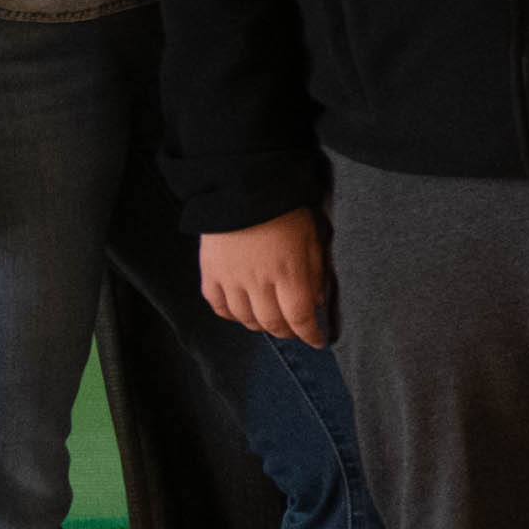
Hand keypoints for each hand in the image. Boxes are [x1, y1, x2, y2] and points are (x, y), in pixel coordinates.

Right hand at [198, 209, 331, 345]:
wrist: (242, 187)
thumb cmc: (284, 209)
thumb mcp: (312, 238)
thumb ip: (315, 272)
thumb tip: (316, 301)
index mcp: (289, 274)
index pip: (300, 318)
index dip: (310, 334)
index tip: (318, 341)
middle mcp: (258, 283)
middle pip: (272, 323)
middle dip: (286, 332)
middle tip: (294, 331)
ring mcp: (231, 280)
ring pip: (245, 319)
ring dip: (260, 325)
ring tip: (269, 322)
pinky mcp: (209, 273)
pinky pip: (218, 305)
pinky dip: (231, 314)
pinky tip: (241, 311)